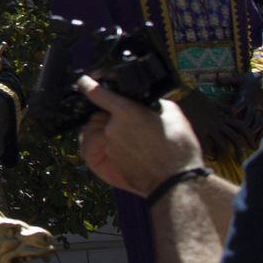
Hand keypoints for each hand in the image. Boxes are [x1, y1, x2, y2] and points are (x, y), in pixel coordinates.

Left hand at [77, 75, 203, 197]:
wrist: (176, 180)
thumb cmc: (178, 148)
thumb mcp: (172, 115)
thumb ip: (152, 105)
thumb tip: (145, 104)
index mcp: (125, 111)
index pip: (98, 93)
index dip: (89, 85)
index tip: (84, 82)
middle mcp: (111, 128)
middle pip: (102, 116)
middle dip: (112, 117)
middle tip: (133, 125)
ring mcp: (108, 146)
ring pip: (102, 133)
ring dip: (112, 133)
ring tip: (134, 140)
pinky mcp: (108, 162)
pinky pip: (103, 149)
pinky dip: (111, 147)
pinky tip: (127, 151)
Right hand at [177, 87, 246, 161]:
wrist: (180, 93)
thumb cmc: (195, 97)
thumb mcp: (212, 102)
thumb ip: (222, 108)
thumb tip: (231, 111)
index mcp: (222, 116)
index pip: (241, 127)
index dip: (249, 136)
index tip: (252, 145)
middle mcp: (218, 123)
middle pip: (235, 138)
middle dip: (240, 150)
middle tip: (241, 159)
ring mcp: (208, 127)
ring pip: (222, 144)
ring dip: (224, 153)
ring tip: (222, 159)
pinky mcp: (197, 130)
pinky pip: (206, 145)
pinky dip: (208, 151)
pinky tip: (207, 155)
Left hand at [229, 70, 262, 149]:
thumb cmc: (251, 80)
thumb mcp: (240, 79)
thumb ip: (229, 80)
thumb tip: (217, 78)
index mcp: (246, 97)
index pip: (242, 103)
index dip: (237, 107)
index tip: (231, 112)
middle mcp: (253, 105)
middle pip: (249, 117)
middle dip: (242, 124)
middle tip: (235, 133)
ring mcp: (258, 110)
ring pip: (256, 123)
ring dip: (251, 131)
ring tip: (245, 141)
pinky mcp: (262, 114)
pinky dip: (260, 133)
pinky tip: (256, 143)